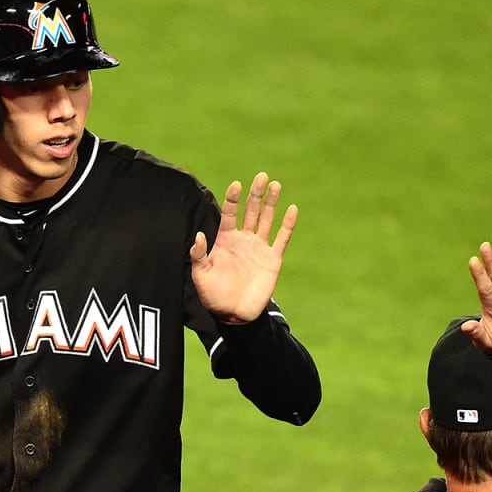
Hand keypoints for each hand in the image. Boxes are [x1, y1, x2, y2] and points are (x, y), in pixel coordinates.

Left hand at [190, 172, 297, 322]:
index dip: (233, 199)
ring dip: (271, 203)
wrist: (234, 314)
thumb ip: (199, 255)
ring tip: (275, 185)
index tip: (236, 185)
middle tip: (261, 177)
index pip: (229, 213)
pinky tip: (292, 209)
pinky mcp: (273, 258)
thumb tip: (198, 236)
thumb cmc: (213, 294)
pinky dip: (287, 224)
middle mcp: (243, 239)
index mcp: (225, 239)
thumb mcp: (200, 274)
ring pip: (266, 219)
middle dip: (256, 194)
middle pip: (251, 211)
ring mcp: (259, 247)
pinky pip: (282, 238)